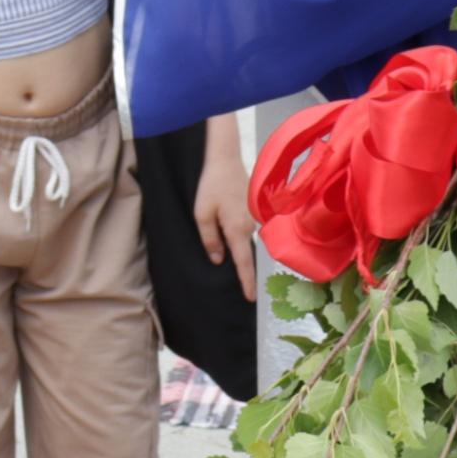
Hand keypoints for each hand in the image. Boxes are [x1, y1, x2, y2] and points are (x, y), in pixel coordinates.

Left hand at [194, 122, 260, 303]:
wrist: (225, 159)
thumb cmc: (211, 186)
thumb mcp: (202, 214)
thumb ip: (210, 240)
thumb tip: (218, 260)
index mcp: (237, 229)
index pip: (243, 262)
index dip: (247, 281)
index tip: (251, 298)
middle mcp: (250, 226)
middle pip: (245, 253)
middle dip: (242, 268)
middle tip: (239, 285)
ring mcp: (254, 218)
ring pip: (245, 240)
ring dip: (238, 248)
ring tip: (230, 254)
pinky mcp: (253, 210)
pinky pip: (246, 229)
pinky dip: (239, 235)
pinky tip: (229, 230)